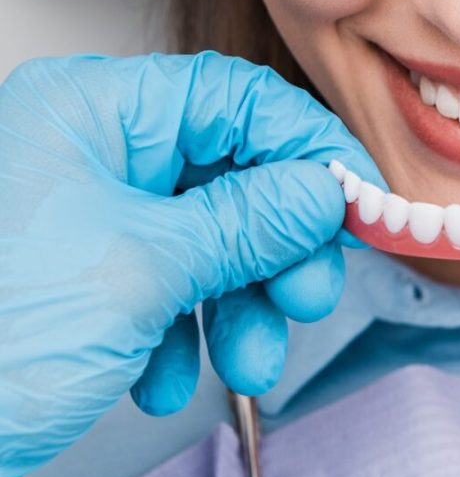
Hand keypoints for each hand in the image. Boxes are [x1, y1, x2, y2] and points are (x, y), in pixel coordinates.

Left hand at [0, 51, 384, 476]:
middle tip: (310, 289)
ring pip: (207, 236)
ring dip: (243, 302)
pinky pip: (170, 284)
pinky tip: (167, 377)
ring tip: (251, 354)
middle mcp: (91, 151)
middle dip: (277, 244)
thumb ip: (249, 221)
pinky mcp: (87, 276)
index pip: (235, 98)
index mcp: (93, 112)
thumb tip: (322, 190)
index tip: (356, 196)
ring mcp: (87, 215)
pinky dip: (187, 332)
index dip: (307, 147)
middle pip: (229, 172)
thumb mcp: (144, 271)